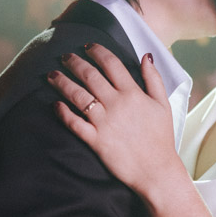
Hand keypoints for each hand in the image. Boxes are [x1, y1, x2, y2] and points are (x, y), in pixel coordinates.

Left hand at [50, 45, 178, 196]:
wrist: (156, 170)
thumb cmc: (161, 138)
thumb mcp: (163, 105)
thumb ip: (154, 79)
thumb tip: (146, 56)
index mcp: (133, 93)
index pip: (112, 63)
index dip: (97, 51)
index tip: (88, 46)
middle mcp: (116, 104)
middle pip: (90, 75)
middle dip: (74, 62)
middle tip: (64, 56)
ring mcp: (104, 122)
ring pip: (78, 96)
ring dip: (62, 83)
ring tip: (51, 75)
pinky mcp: (95, 140)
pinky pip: (74, 123)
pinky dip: (63, 113)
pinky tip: (55, 104)